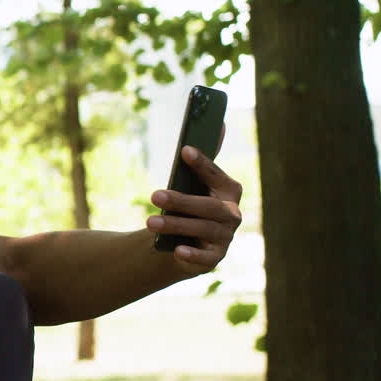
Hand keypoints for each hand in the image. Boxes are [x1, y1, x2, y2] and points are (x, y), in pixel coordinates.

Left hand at [145, 143, 243, 273]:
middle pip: (208, 207)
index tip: (184, 151)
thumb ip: (203, 160)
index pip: (216, 175)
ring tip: (149, 222)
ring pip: (202, 229)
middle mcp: (231, 214)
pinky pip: (205, 258)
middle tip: (153, 195)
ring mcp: (225, 237)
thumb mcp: (193, 184)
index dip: (202, 163)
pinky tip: (177, 250)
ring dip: (176, 225)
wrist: (182, 241)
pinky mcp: (214, 258)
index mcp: (228, 191)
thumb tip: (219, 122)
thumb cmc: (189, 206)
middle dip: (181, 201)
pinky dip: (192, 254)